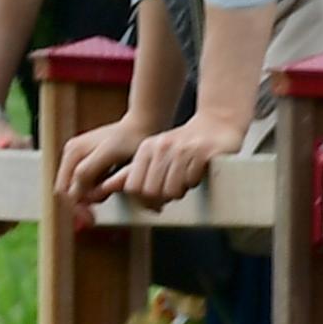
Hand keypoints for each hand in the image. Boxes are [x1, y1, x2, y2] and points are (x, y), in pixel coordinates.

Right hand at [55, 114, 150, 212]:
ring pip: (77, 190)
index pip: (65, 190)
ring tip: (109, 195)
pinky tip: (110, 188)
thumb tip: (73, 191)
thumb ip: (87, 171)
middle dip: (81, 205)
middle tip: (95, 218)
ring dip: (90, 198)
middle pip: (67, 192)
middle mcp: (71, 154)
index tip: (91, 220)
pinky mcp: (87, 163)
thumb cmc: (130, 139)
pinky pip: (85, 185)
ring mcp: (78, 158)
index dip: (77, 208)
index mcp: (72, 152)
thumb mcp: (108, 153)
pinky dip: (95, 191)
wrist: (143, 125)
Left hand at [108, 109, 254, 209]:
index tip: (155, 198)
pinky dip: (196, 181)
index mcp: (147, 148)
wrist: (217, 124)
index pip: (133, 187)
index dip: (143, 199)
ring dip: (181, 190)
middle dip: (163, 198)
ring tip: (186, 179)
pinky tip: (198, 171)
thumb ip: (131, 173)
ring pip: (172, 190)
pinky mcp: (202, 151)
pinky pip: (192, 180)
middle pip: (151, 192)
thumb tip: (105, 188)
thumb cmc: (184, 146)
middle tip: (174, 189)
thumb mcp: (155, 156)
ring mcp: (182, 148)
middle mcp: (161, 146)